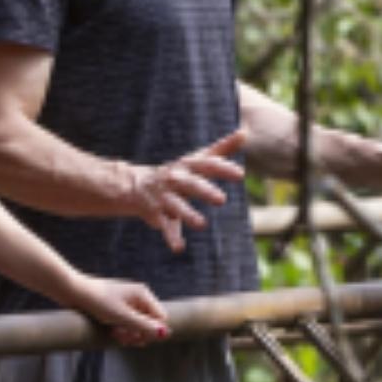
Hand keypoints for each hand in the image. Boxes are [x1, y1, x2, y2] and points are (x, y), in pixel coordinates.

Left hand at [70, 275, 170, 345]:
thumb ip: (145, 326)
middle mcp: (138, 298)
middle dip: (138, 334)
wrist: (74, 292)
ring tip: (116, 334)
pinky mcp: (117, 308)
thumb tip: (166, 334)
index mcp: (143, 294)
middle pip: (149, 323)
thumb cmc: (98, 302)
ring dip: (129, 334)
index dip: (152, 331)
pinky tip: (112, 332)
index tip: (138, 338)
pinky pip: (126, 323)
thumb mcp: (122, 317)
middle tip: (124, 338)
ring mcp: (127, 303)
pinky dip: (121, 330)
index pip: (161, 318)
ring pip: (137, 325)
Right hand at [128, 129, 246, 251]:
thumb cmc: (177, 172)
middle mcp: (176, 179)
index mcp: (188, 166)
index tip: (240, 174)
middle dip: (205, 191)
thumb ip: (221, 149)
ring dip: (188, 214)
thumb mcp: (196, 159)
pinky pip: (165, 226)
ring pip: (177, 206)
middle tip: (221, 199)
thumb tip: (245, 133)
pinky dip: (172, 237)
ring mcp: (165, 196)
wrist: (136, 184)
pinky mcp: (157, 213)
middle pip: (191, 184)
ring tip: (202, 224)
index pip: (207, 165)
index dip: (223, 169)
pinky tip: (179, 248)